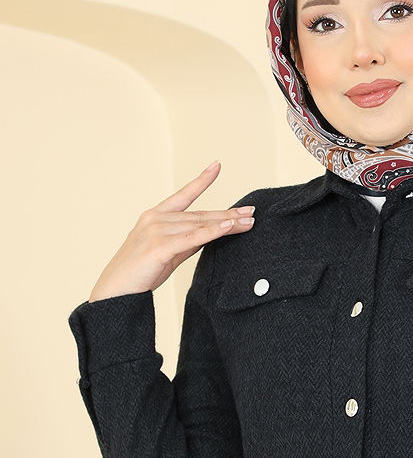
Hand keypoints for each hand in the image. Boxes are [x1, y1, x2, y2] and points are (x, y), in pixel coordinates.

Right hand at [87, 161, 255, 300]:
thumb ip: (186, 241)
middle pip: (200, 215)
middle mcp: (155, 218)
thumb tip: (209, 234)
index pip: (183, 195)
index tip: (217, 166)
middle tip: (251, 212)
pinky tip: (229, 227)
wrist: (115, 292)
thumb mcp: (167, 253)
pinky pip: (193, 238)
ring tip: (248, 222)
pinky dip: (213, 232)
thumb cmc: (139, 274)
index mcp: (155, 216)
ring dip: (227, 223)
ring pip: (200, 225)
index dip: (202, 180)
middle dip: (228, 214)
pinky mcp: (159, 247)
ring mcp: (156, 231)